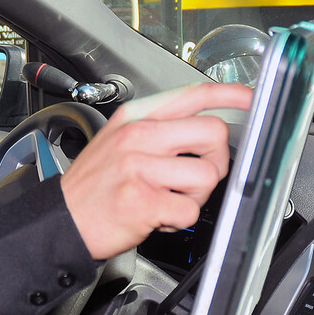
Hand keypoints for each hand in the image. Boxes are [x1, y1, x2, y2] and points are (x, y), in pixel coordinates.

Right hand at [60, 82, 253, 259]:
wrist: (62, 220)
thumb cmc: (94, 185)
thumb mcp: (118, 141)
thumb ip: (159, 129)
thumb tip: (207, 127)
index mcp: (135, 118)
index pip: (193, 95)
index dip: (231, 94)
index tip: (252, 99)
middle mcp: (137, 137)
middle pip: (214, 133)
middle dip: (217, 159)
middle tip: (198, 174)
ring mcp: (139, 168)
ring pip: (207, 174)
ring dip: (196, 195)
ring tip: (170, 198)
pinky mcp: (143, 201)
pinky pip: (190, 210)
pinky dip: (179, 219)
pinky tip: (158, 215)